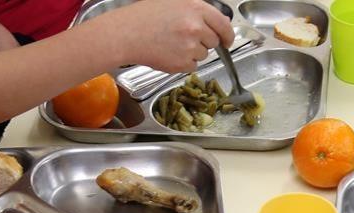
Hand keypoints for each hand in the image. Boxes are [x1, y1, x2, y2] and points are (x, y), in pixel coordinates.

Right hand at [98, 0, 233, 72]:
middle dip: (203, 42)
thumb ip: (197, 11)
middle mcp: (196, 27)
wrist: (126, 34)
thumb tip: (219, 22)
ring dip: (192, 52)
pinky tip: (169, 53)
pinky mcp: (182, 63)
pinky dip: (183, 63)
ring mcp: (190, 46)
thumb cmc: (144, 17)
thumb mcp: (173, 2)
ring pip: (203, 55)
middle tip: (184, 38)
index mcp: (196, 8)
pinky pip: (192, 66)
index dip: (227, 35)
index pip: (224, 24)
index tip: (227, 40)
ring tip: (171, 43)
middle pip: (213, 41)